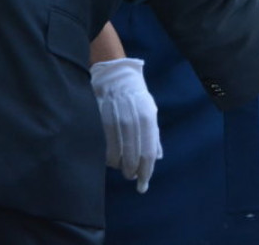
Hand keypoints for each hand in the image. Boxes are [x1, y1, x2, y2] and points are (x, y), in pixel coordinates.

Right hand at [91, 58, 161, 192]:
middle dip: (134, 171)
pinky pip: (105, 144)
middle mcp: (134, 118)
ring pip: (119, 152)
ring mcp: (116, 118)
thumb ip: (153, 134)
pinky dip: (109, 157)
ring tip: (123, 171)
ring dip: (121, 166)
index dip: (146, 170)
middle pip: (135, 154)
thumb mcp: (150, 110)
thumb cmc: (136, 95)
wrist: (115, 75)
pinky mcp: (100, 119)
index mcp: (148, 116)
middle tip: (133, 178)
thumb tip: (157, 157)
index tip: (143, 184)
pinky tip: (111, 161)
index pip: (148, 150)